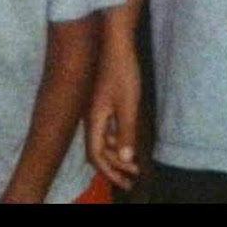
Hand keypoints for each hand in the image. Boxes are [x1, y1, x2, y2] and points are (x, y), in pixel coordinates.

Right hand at [87, 42, 142, 191]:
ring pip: (103, 140)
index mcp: (94, 119)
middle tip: (133, 179)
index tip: (126, 182)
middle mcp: (91, 117)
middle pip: (98, 150)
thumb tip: (125, 158)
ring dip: (117, 154)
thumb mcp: (128, 103)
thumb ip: (126, 131)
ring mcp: (96, 110)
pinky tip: (128, 141)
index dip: (109, 171)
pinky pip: (106, 129)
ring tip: (135, 165)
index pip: (96, 155)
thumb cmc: (122, 71)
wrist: (116, 44)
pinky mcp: (103, 102)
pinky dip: (117, 140)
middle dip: (115, 167)